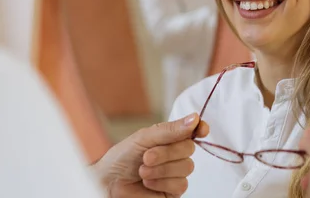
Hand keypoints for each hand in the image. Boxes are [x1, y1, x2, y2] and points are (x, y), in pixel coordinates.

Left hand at [94, 113, 208, 196]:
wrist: (108, 182)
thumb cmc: (122, 158)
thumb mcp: (144, 138)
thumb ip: (170, 130)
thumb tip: (195, 118)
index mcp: (170, 138)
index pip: (193, 131)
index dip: (200, 128)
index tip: (200, 129)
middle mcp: (175, 155)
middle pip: (190, 149)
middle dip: (168, 152)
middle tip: (147, 156)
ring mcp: (175, 173)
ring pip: (186, 167)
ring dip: (162, 168)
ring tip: (143, 170)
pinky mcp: (173, 192)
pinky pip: (180, 184)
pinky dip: (162, 182)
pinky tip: (148, 182)